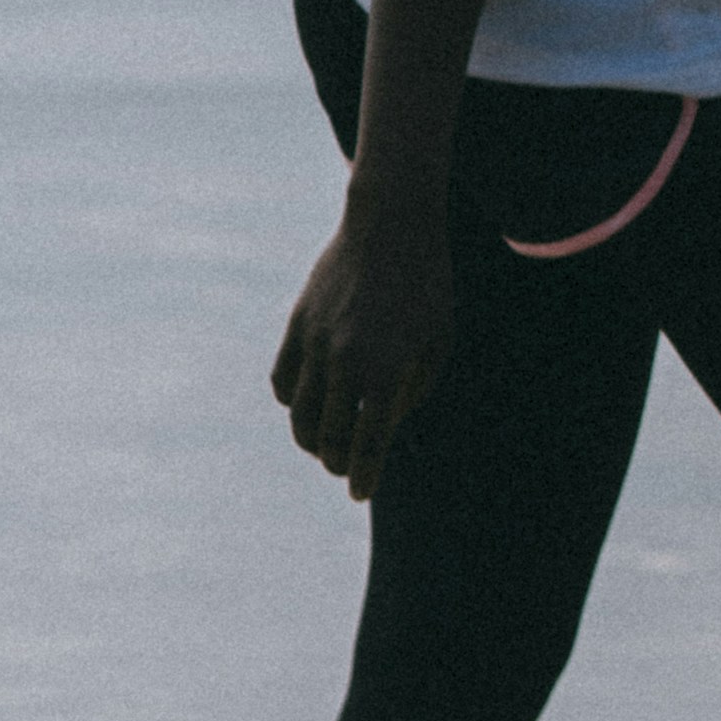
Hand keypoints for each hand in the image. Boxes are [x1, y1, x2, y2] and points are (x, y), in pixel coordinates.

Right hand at [273, 178, 460, 498]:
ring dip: (312, 440)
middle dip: (339, 463)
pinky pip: (282, 382)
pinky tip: (307, 407)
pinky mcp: (296, 327)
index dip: (365, 476)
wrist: (390, 226)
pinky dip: (292, 404)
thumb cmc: (427, 286)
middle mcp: (346, 361)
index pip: (370, 443)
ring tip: (327, 446)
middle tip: (348, 470)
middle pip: (330, 438)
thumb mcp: (439, 340)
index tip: (361, 494)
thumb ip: (415, 389)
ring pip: (300, 416)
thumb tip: (387, 426)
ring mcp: (314, 344)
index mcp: (388, 369)